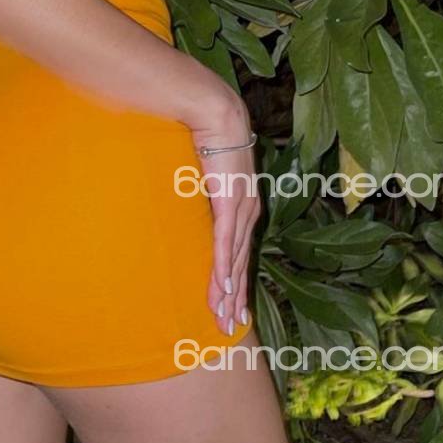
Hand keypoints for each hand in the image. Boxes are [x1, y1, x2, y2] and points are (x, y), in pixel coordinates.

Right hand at [190, 122, 260, 339]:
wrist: (218, 114)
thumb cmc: (212, 137)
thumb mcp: (211, 172)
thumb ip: (207, 189)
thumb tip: (193, 198)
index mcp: (246, 205)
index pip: (240, 252)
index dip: (236, 281)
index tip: (233, 307)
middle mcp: (249, 212)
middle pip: (240, 264)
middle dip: (235, 298)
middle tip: (229, 328)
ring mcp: (241, 209)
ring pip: (233, 260)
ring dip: (227, 292)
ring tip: (223, 318)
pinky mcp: (229, 204)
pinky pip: (225, 243)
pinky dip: (224, 268)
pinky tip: (223, 290)